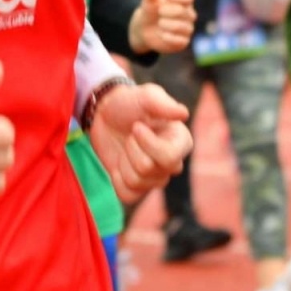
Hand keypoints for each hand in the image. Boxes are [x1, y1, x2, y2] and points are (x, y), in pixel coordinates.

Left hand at [87, 82, 190, 200]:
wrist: (106, 114)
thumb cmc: (129, 103)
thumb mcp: (144, 96)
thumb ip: (162, 103)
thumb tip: (183, 113)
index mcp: (181, 141)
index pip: (169, 157)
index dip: (147, 144)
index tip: (136, 127)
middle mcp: (173, 162)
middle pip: (149, 170)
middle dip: (131, 150)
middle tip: (130, 135)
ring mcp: (156, 177)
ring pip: (136, 183)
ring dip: (123, 162)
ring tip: (125, 146)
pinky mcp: (137, 187)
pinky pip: (127, 195)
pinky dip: (117, 179)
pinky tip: (118, 163)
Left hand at [128, 0, 196, 54]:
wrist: (144, 29)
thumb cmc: (150, 11)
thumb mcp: (148, 0)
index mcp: (183, 0)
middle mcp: (189, 14)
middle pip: (183, 11)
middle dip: (167, 11)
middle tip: (159, 12)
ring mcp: (188, 28)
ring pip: (182, 27)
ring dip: (167, 24)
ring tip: (159, 23)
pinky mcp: (184, 42)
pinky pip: (180, 40)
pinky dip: (168, 37)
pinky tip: (161, 34)